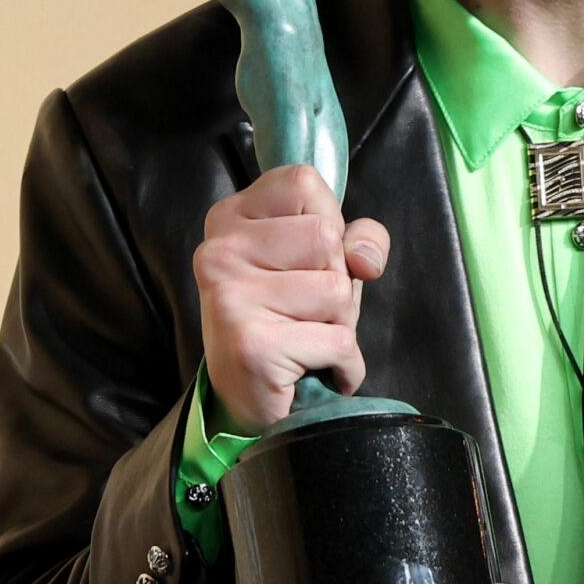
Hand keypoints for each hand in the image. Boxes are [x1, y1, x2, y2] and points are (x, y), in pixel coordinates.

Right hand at [195, 164, 388, 430]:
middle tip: (303, 311)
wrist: (247, 401)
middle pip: (325, 236)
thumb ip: (358, 240)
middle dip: (336, 281)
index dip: (327, 220)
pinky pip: (339, 341)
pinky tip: (311, 369)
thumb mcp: (324, 265)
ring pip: (337, 289)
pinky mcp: (251, 344)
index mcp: (229, 218)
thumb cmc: (288, 322)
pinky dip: (344, 364)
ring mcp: (230, 296)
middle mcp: (219, 251)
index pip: (302, 182)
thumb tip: (364, 259)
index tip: (303, 259)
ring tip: (303, 338)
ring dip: (339, 325)